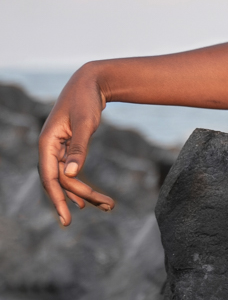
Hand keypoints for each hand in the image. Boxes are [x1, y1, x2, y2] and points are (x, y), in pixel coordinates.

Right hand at [38, 66, 115, 225]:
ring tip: (107, 205)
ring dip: (85, 192)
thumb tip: (71, 175)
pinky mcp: (67, 147)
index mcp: (47, 143)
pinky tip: (88, 199)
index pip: (49, 178)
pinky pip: (71, 172)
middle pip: (61, 180)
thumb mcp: (85, 122)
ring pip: (67, 178)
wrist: (90, 81)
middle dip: (82, 196)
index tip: (68, 218)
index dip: (58, 199)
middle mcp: (49, 148)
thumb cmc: (85, 99)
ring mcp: (57, 149)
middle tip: (107, 206)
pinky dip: (80, 184)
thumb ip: (79, 148)